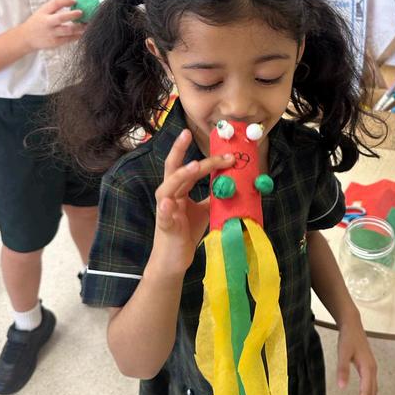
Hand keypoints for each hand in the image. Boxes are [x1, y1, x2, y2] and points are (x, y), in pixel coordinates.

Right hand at [21, 0, 84, 50]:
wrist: (27, 38)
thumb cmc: (37, 23)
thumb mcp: (42, 11)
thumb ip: (55, 7)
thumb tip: (73, 2)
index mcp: (43, 13)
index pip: (54, 3)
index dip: (65, 1)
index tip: (75, 1)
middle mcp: (47, 23)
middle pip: (61, 18)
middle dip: (73, 15)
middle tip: (81, 12)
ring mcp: (52, 34)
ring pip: (68, 30)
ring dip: (79, 27)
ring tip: (87, 24)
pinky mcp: (56, 42)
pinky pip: (69, 39)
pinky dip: (78, 35)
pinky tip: (83, 32)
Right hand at [153, 128, 233, 273]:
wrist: (175, 259)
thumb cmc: (185, 232)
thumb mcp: (204, 210)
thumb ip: (212, 196)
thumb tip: (230, 182)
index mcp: (177, 190)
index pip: (183, 165)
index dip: (190, 151)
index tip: (195, 135)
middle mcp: (168, 196)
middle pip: (175, 170)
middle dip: (181, 152)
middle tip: (191, 136)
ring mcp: (165, 210)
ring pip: (168, 188)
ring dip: (180, 176)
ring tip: (194, 166)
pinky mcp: (165, 226)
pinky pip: (164, 215)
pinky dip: (166, 209)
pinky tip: (169, 203)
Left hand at [337, 316, 377, 394]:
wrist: (352, 324)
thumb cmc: (347, 338)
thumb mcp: (342, 352)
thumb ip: (342, 369)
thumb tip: (342, 387)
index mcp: (368, 368)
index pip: (366, 392)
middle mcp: (373, 370)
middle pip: (372, 394)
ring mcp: (372, 369)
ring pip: (373, 391)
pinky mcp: (368, 367)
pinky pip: (371, 386)